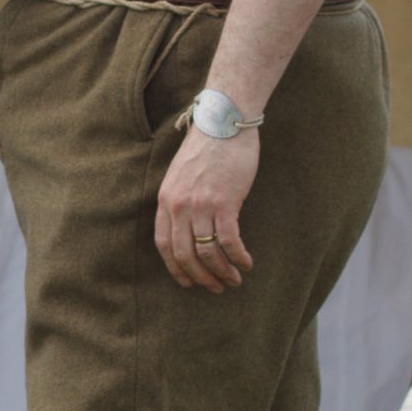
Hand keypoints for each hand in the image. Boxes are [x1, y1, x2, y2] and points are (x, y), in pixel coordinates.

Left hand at [155, 126, 258, 291]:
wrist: (223, 122)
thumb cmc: (207, 149)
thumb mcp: (181, 176)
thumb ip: (181, 201)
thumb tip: (189, 230)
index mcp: (166, 200)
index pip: (164, 245)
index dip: (176, 269)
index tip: (188, 282)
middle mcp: (179, 206)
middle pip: (185, 255)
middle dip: (201, 277)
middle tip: (216, 288)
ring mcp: (201, 205)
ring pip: (207, 253)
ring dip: (222, 272)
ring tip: (234, 280)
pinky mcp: (225, 202)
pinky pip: (229, 241)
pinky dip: (238, 258)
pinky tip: (246, 263)